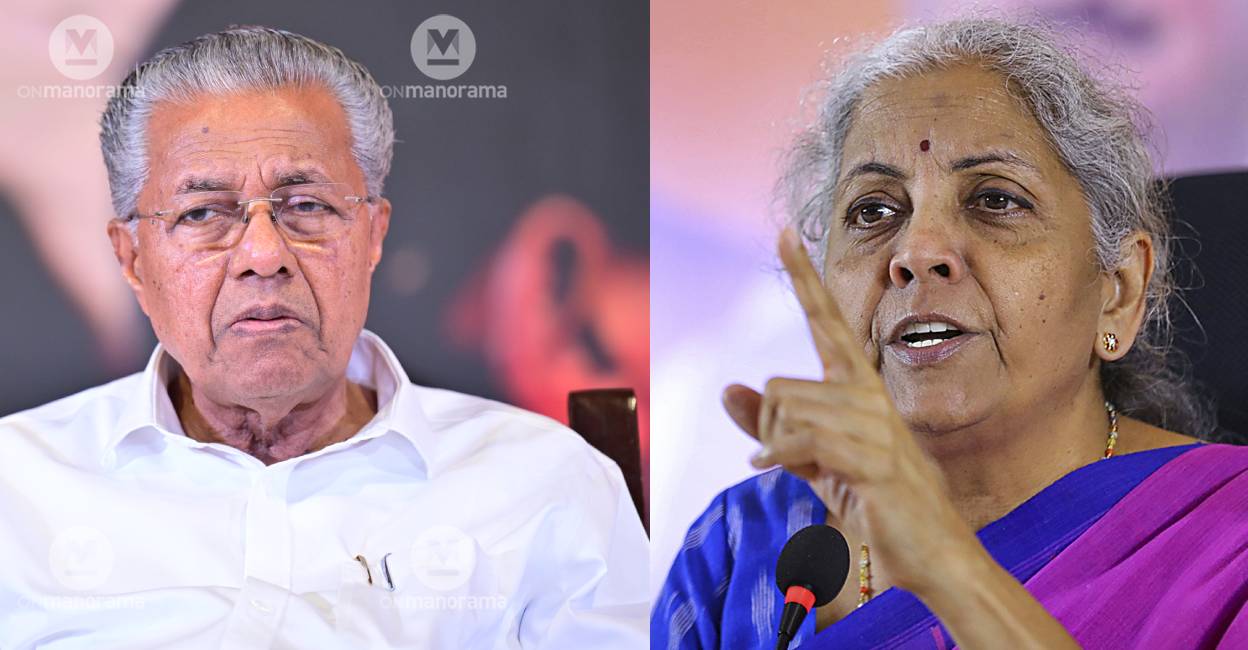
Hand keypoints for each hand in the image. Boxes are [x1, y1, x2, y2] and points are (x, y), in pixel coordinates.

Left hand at [722, 228, 975, 594]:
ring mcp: (874, 425)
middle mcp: (868, 396)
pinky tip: (768, 468)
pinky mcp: (872, 457)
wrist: (930, 555)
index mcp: (859, 388)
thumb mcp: (814, 459)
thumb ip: (771, 424)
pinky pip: (802, 439)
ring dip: (776, 447)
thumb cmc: (877, 503)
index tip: (786, 234)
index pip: (827, 322)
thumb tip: (728, 389)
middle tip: (788, 459)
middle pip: (780, 385)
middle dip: (768, 427)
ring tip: (800, 470)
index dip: (804, 278)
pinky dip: (777, 455)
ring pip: (787, 410)